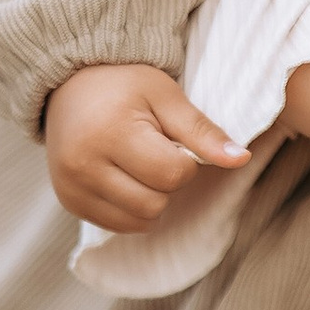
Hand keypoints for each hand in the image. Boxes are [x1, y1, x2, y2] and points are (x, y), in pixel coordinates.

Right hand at [44, 62, 250, 230]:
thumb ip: (203, 132)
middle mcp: (84, 165)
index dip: (185, 162)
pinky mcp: (69, 201)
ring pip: (139, 222)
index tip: (173, 141)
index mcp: (112, 133)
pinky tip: (124, 177)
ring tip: (137, 163)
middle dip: (167, 181)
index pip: (172, 175)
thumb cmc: (125, 85)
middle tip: (153, 150)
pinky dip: (132, 208)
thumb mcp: (167, 97)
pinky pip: (118, 226)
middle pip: (155, 204)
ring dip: (151, 198)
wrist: (71, 83)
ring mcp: (72, 187)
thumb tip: (241, 159)